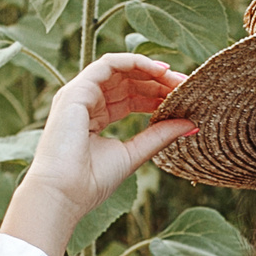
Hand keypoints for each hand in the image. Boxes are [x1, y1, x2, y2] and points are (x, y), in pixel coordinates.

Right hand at [2, 53, 194, 255]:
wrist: (63, 193)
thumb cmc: (91, 182)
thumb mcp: (134, 154)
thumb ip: (159, 136)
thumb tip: (191, 124)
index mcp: (95, 118)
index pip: (130, 97)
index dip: (156, 95)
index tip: (182, 98)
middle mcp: (86, 102)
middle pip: (127, 81)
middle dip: (157, 81)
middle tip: (185, 86)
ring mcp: (79, 94)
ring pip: (119, 69)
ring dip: (150, 69)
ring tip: (176, 78)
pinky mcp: (76, 90)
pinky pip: (109, 64)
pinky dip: (135, 61)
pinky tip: (159, 70)